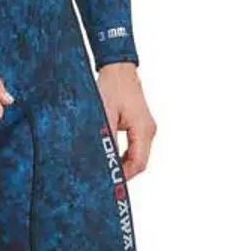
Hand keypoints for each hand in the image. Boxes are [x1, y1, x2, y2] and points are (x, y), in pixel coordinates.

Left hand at [96, 61, 155, 177]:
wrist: (119, 69)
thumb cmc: (112, 86)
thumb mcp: (104, 114)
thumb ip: (105, 137)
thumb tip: (101, 157)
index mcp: (143, 129)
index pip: (138, 163)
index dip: (124, 176)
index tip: (110, 182)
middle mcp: (149, 130)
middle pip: (140, 162)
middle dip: (124, 172)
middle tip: (106, 179)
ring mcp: (147, 128)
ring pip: (138, 156)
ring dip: (124, 164)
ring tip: (107, 169)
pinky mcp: (141, 125)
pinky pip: (136, 147)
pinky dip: (125, 155)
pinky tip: (111, 156)